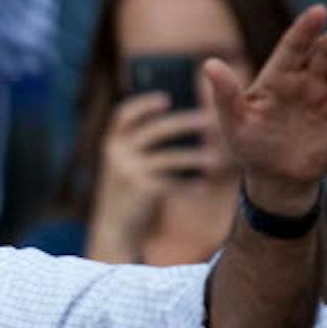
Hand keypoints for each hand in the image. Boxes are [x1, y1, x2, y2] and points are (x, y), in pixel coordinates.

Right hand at [87, 91, 224, 256]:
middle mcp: (117, 154)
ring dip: (196, 156)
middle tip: (209, 120)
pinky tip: (203, 184)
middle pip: (156, 130)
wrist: (113, 228)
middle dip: (185, 123)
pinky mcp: (142, 190)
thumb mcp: (124, 165)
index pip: (124, 115)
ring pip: (170, 157)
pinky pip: (173, 181)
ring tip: (215, 158)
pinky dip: (190, 182)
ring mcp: (129, 172)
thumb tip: (180, 124)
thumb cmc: (127, 192)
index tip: (167, 99)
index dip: (145, 104)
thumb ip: (140, 146)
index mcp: (111, 143)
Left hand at [210, 4, 326, 210]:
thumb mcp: (233, 122)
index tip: (319, 12)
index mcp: (279, 75)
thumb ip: (224, 94)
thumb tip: (209, 63)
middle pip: (326, 52)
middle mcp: (307, 78)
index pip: (294, 45)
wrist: (277, 177)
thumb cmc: (251, 146)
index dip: (306, 29)